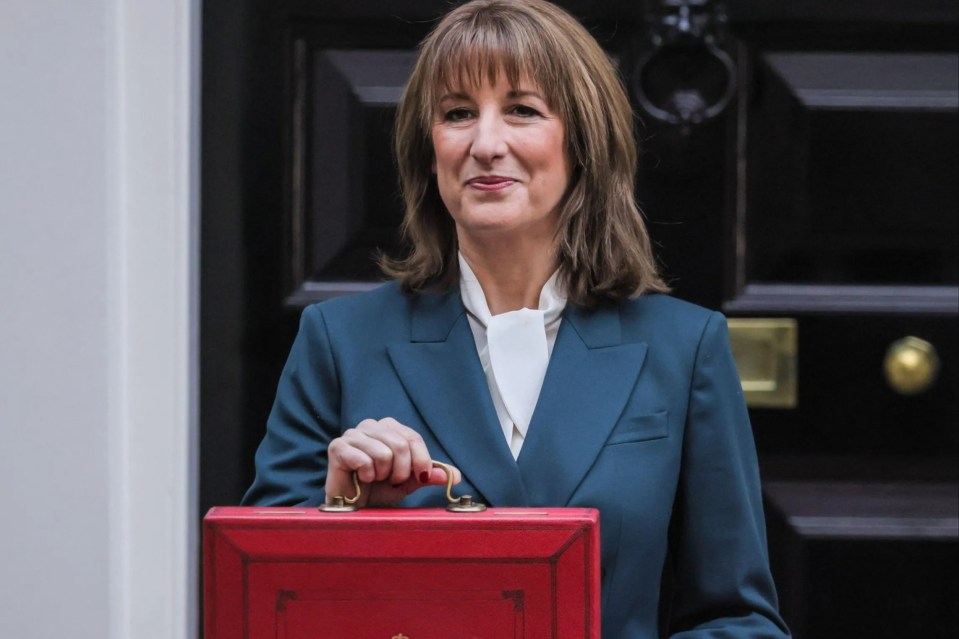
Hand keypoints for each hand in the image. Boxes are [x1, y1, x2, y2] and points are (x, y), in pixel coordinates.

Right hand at [325, 417, 460, 506]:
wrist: (351, 507)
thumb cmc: (377, 490)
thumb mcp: (408, 482)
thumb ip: (428, 475)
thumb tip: (455, 476)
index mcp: (390, 428)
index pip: (413, 438)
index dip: (421, 460)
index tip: (420, 478)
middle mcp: (371, 425)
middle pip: (401, 444)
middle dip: (401, 471)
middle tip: (391, 481)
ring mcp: (353, 434)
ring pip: (384, 453)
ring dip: (382, 475)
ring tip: (374, 479)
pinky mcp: (338, 446)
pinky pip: (364, 460)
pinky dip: (367, 476)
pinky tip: (360, 478)